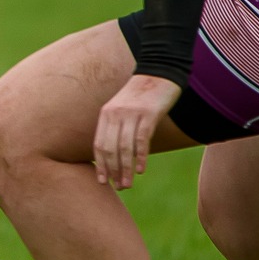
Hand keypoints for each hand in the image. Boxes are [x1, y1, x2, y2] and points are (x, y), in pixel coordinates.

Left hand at [94, 74, 180, 189]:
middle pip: (110, 149)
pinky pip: (141, 139)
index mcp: (106, 115)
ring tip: (128, 184)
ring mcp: (131, 114)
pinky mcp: (148, 113)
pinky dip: (140, 156)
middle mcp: (115, 114)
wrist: (159, 72)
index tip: (103, 181)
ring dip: (125, 169)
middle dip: (113, 171)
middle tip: (119, 187)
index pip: (99, 145)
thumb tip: (117, 153)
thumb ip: (118, 127)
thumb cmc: (142, 95)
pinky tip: (140, 170)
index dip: (101, 164)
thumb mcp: (123, 109)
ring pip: (124, 147)